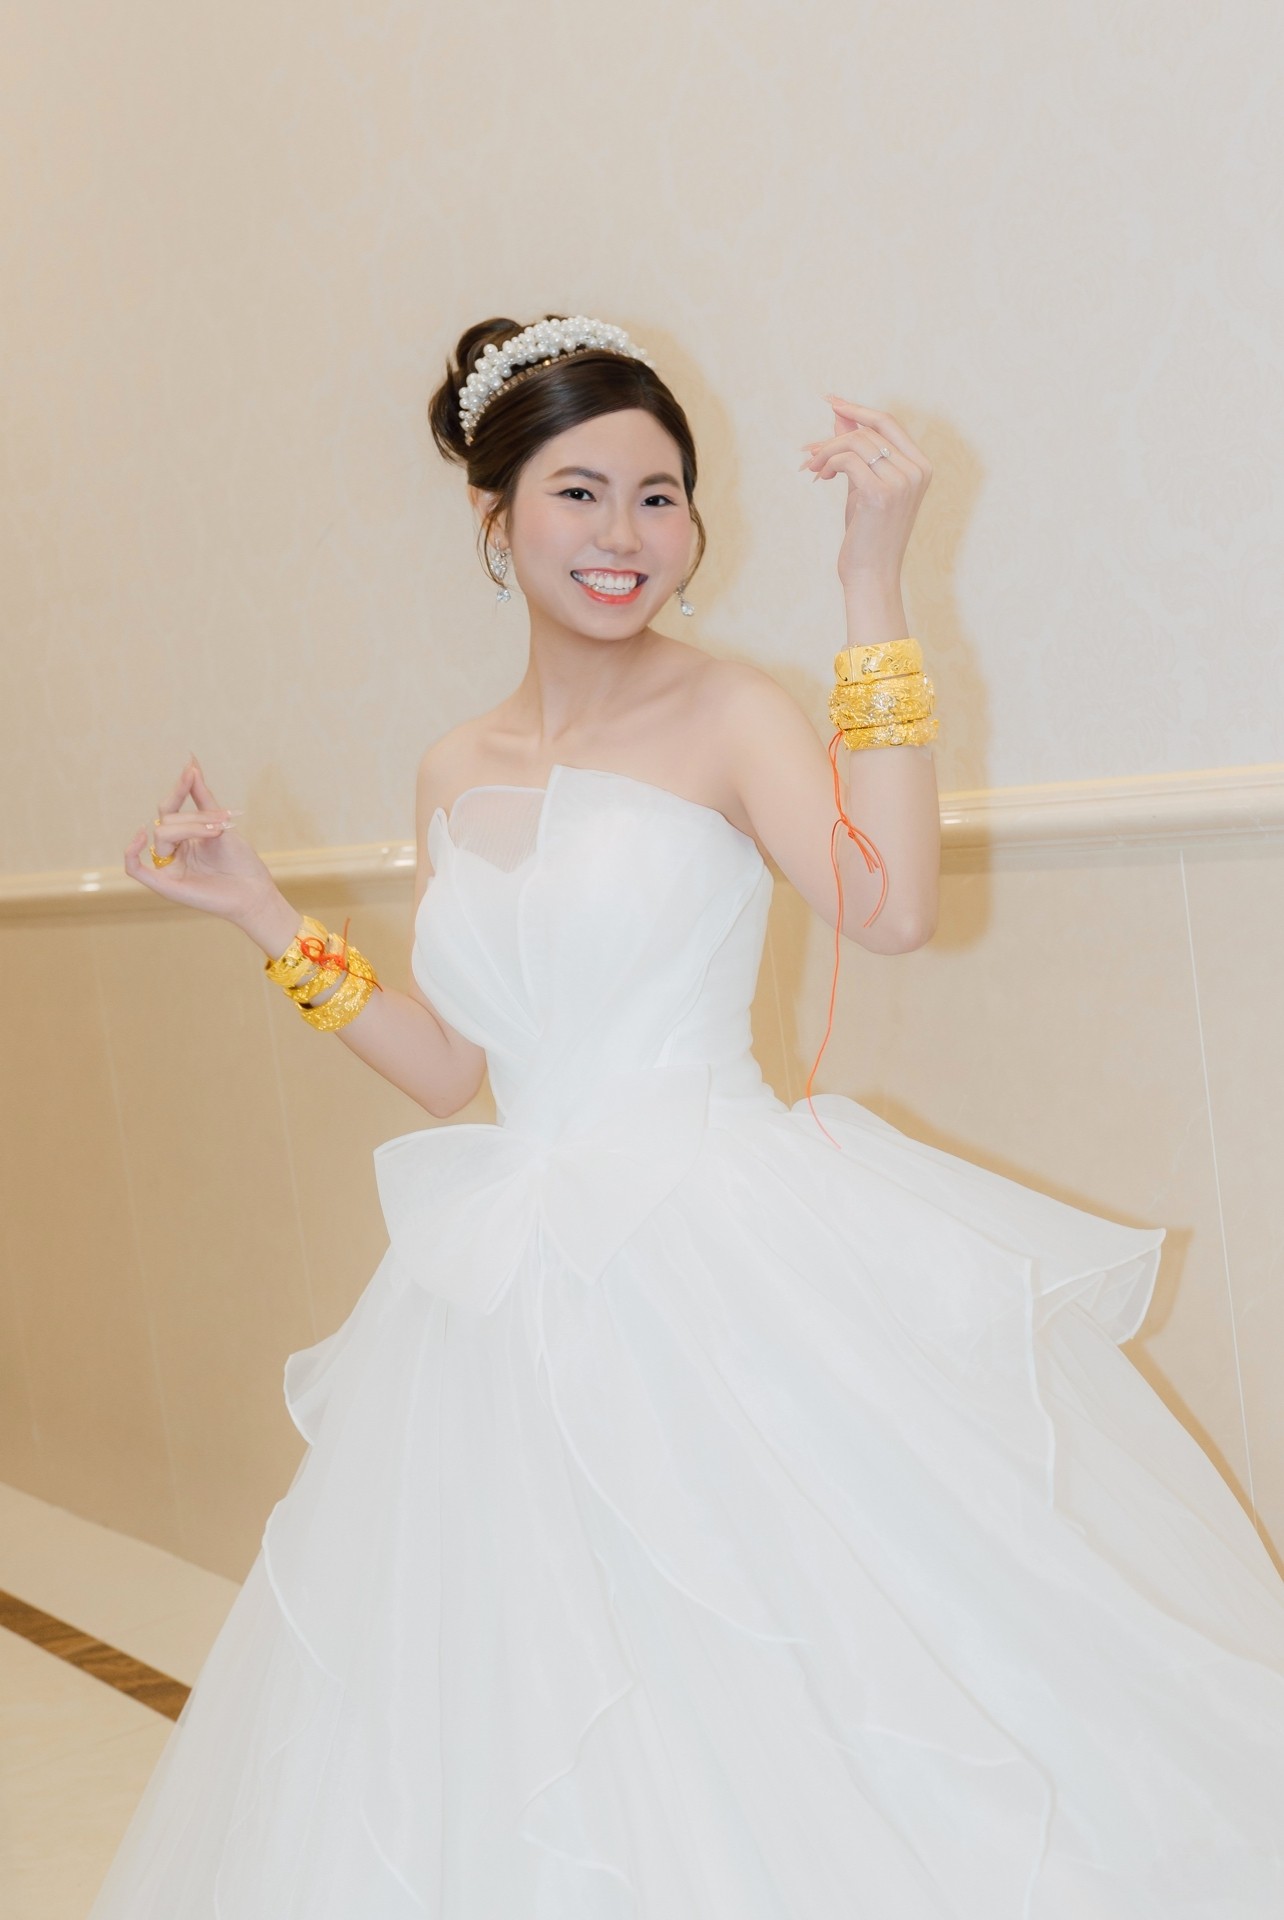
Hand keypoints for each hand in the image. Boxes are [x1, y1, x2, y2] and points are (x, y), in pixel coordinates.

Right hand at [124, 756, 283, 934]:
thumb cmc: (241, 862)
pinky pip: (134, 868)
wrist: (255, 893)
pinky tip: (142, 836)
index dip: (180, 788)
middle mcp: (172, 852)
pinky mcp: (164, 885)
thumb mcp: (220, 824)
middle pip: (168, 820)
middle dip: (196, 817)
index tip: (191, 768)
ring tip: (218, 833)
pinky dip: (131, 852)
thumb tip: (191, 764)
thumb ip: (202, 797)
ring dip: (191, 828)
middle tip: (222, 823)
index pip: (170, 808)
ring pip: (162, 834)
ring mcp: (167, 868)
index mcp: (183, 838)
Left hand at [800, 398, 932, 595]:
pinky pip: (847, 460)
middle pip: (870, 429)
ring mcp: (902, 481)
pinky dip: (828, 463)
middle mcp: (916, 470)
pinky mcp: (881, 493)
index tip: (831, 400)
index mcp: (920, 466)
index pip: (888, 423)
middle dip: (836, 432)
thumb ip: (856, 451)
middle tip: (810, 447)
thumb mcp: (862, 485)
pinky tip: (821, 477)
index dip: (858, 409)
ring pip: (856, 442)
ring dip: (827, 452)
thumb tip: (839, 417)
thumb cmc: (867, 534)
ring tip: (813, 468)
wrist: (871, 575)